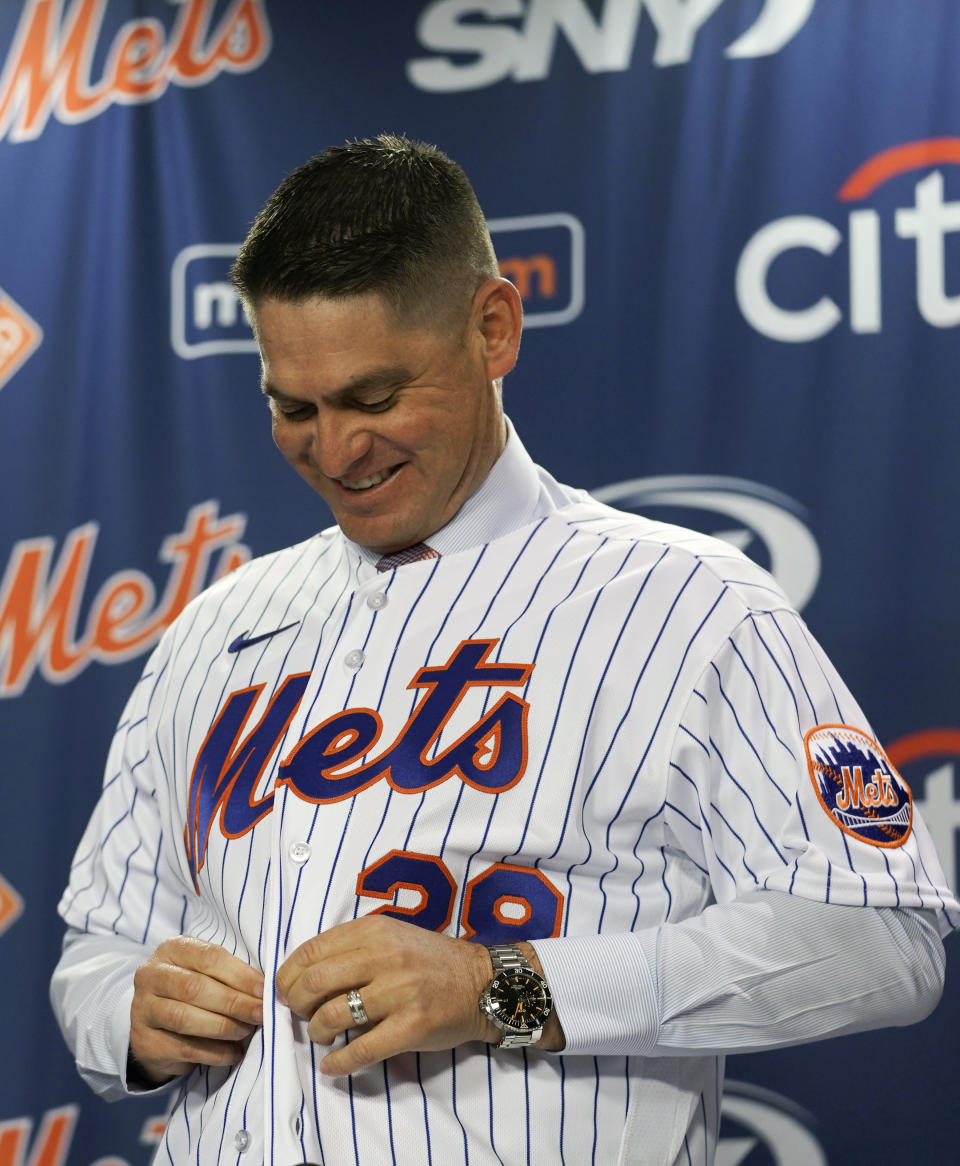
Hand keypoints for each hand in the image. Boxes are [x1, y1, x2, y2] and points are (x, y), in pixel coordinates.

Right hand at [129, 936, 263, 1084]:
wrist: (154, 1020)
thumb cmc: (192, 988)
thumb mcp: (206, 971)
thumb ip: (230, 974)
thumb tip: (266, 989)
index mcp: (172, 949)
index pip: (209, 957)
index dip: (240, 974)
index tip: (265, 989)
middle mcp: (150, 976)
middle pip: (195, 988)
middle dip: (234, 1002)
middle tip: (260, 1013)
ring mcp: (142, 1009)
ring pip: (185, 1018)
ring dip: (223, 1027)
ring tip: (246, 1031)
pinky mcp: (144, 1042)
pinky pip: (183, 1049)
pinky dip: (214, 1053)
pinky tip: (233, 1053)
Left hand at [276, 915, 501, 1076]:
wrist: (481, 981)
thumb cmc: (430, 960)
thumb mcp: (392, 936)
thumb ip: (353, 948)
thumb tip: (304, 976)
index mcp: (374, 930)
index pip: (311, 950)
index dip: (288, 975)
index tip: (285, 990)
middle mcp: (384, 957)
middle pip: (315, 983)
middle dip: (296, 1004)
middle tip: (300, 1014)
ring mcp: (399, 992)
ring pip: (333, 1016)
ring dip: (316, 1032)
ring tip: (321, 1035)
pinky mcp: (411, 1026)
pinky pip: (362, 1050)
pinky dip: (339, 1063)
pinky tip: (332, 1066)